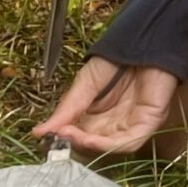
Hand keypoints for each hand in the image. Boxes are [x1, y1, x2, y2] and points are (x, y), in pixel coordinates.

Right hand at [33, 58, 183, 154]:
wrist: (145, 40)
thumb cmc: (117, 58)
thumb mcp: (85, 83)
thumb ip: (67, 109)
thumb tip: (39, 132)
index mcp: (98, 115)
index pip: (79, 135)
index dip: (64, 137)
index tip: (46, 135)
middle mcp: (114, 123)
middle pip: (92, 144)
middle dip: (74, 142)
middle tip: (58, 135)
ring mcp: (131, 124)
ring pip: (108, 146)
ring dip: (87, 145)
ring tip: (70, 135)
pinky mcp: (148, 122)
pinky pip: (128, 142)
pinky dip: (108, 145)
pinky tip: (90, 139)